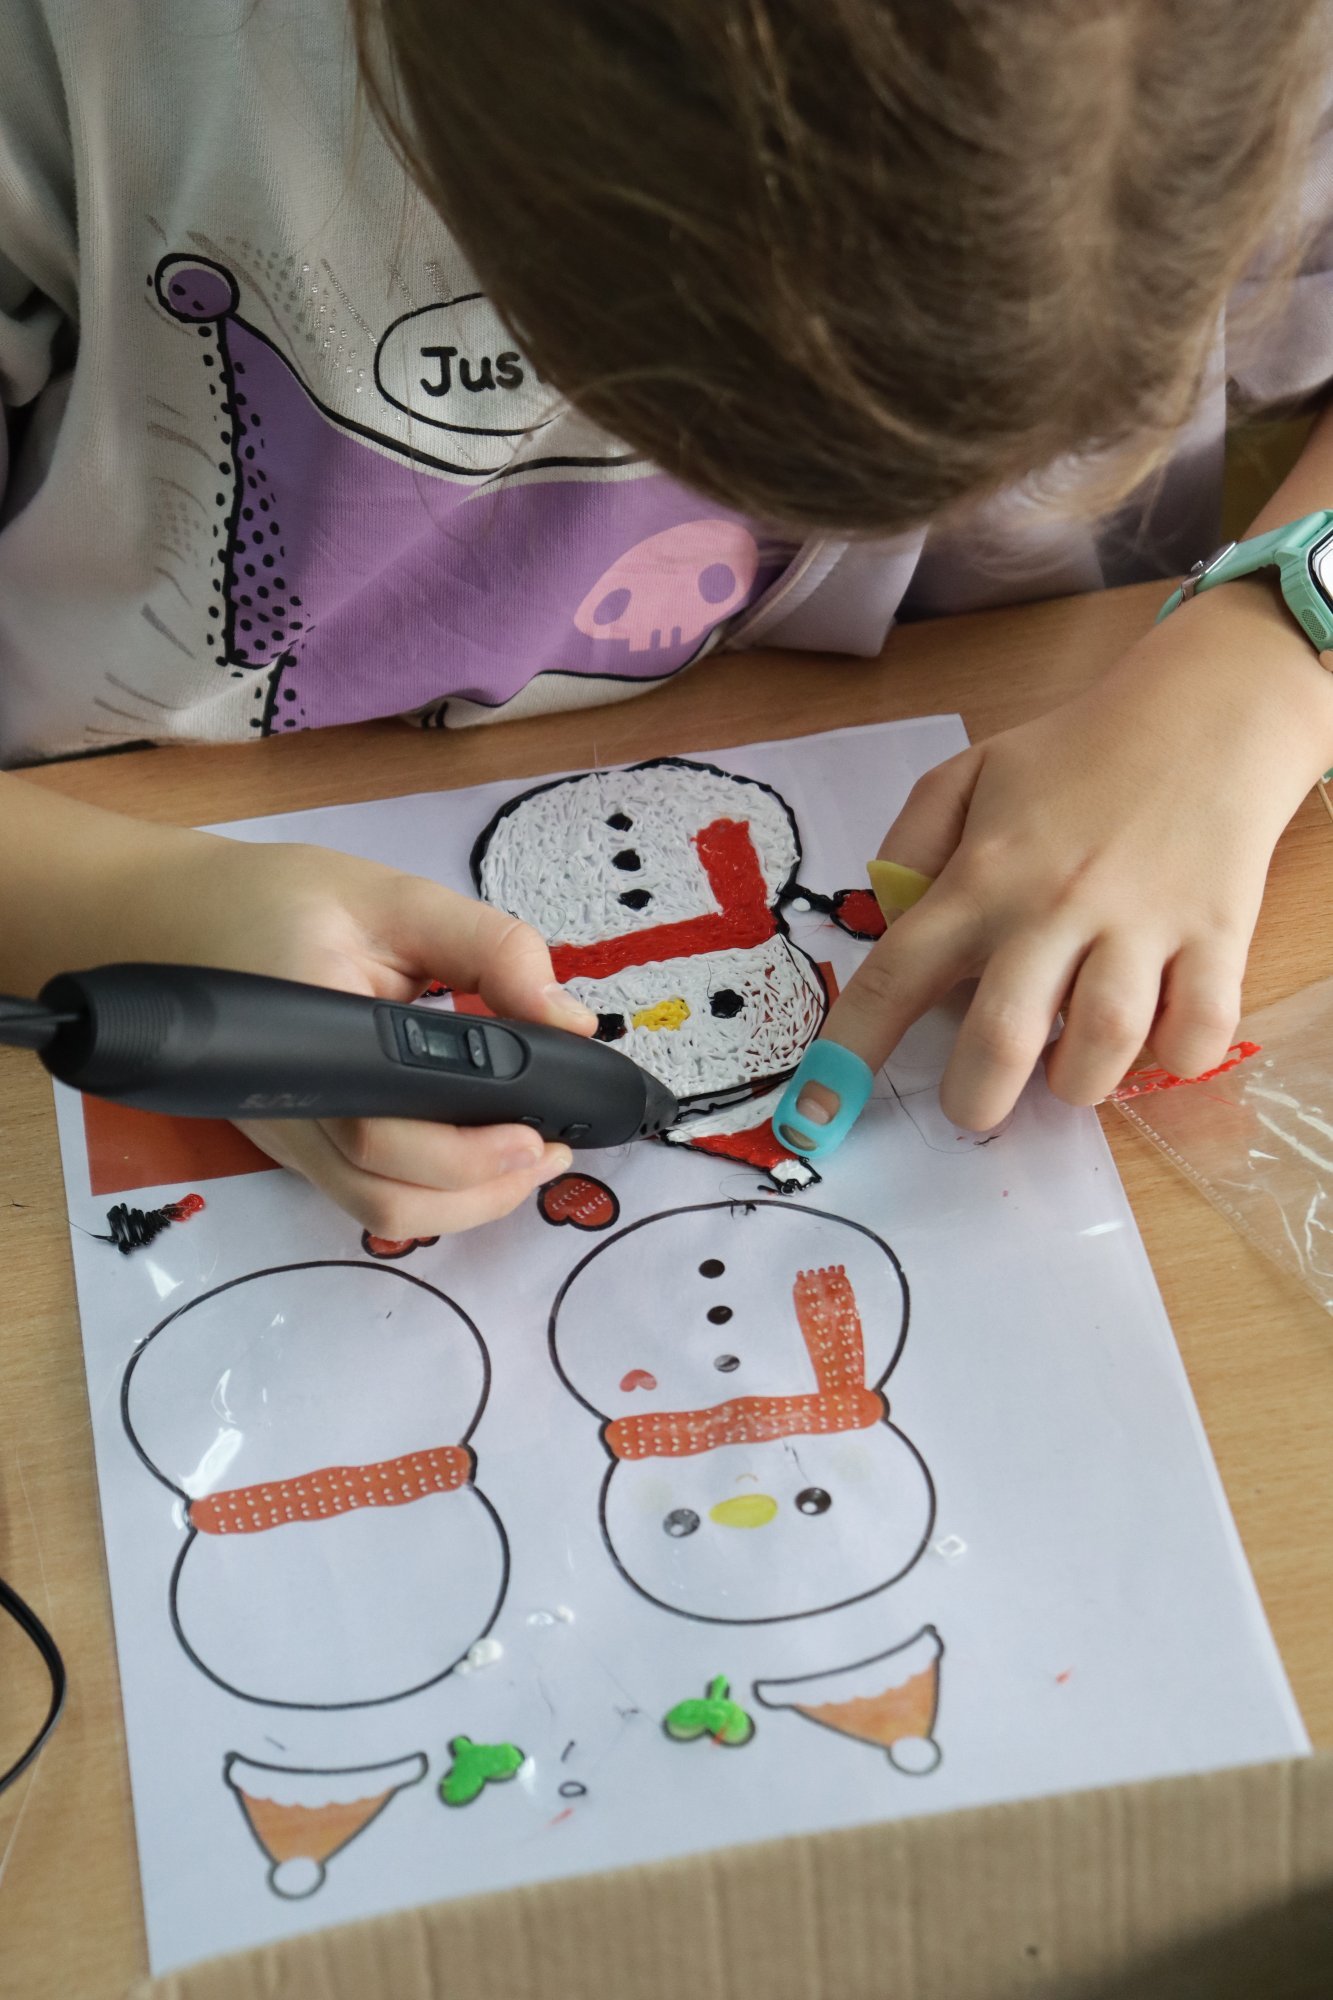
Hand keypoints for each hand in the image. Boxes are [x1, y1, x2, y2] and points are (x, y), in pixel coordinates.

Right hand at [150, 836, 594, 1232]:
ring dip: (464, 1202)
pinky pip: (366, 1192)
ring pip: (375, 1209)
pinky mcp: (296, 1145)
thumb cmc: (280, 901)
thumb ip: (489, 948)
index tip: (545, 1132)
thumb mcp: (395, 898)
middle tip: (554, 1151)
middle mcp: (291, 1108)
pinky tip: (483, 1155)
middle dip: (482, 1190)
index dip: (469, 1149)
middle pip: (383, 1192)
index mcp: (308, 1039)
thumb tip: (569, 1021)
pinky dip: (434, 1191)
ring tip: (531, 1159)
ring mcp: (288, 1138)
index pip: (384, 1127)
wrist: (177, 918)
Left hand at [806, 583, 1332, 1131]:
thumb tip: (882, 926)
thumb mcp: (968, 775)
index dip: (849, 1054)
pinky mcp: (1217, 936)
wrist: (1208, 709)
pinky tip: (1157, 1037)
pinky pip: (1197, 1035)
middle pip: (1000, 1040)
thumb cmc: (1076, 754)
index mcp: (981, 876)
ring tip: (1068, 1067)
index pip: (894, 976)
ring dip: (1077, 1084)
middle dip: (975, 1101)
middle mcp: (1053, 907)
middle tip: (976, 1103)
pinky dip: (1175, 1059)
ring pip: (1101, 1049)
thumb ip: (910, 848)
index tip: (813, 1117)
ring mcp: (1140, 925)